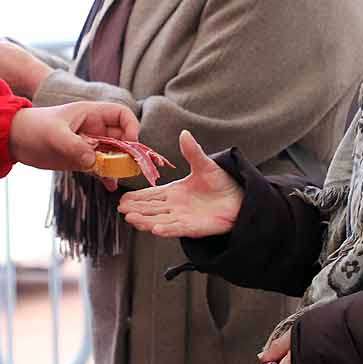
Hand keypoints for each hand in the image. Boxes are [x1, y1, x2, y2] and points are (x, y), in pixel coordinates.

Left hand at [7, 102, 138, 171]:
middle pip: (122, 138)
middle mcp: (94, 129)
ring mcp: (89, 145)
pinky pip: (101, 168)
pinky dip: (107, 176)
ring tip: (120, 178)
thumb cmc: (34, 128)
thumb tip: (94, 161)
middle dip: (129, 152)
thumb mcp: (55, 135)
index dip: (131, 127)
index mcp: (91, 114)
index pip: (122, 115)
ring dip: (119, 166)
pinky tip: (110, 186)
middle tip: (129, 168)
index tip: (130, 144)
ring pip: (114, 155)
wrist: (14, 140)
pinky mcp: (82, 160)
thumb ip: (75, 146)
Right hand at [119, 130, 243, 237]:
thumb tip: (184, 133)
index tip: (123, 199)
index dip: (137, 197)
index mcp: (175, 192)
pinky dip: (166, 230)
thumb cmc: (223, 183)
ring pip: (159, 220)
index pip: (151, 195)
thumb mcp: (205, 165)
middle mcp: (176, 206)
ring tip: (131, 218)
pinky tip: (155, 229)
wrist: (241, 199)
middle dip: (136, 209)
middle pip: (151, 209)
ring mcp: (183, 218)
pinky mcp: (194, 228)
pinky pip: (177, 229)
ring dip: (145, 220)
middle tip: (121, 209)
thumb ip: (192, 151)